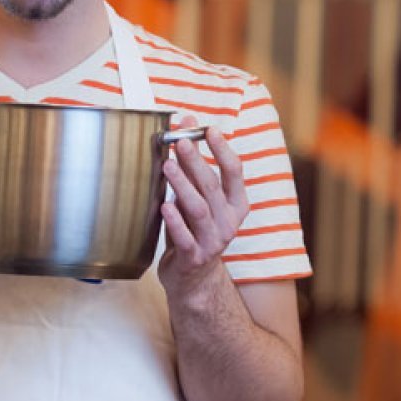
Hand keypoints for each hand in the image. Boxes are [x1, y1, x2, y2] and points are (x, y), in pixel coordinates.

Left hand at [157, 123, 248, 296]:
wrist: (193, 278)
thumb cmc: (194, 229)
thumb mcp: (198, 198)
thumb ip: (193, 165)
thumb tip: (185, 123)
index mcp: (235, 204)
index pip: (234, 172)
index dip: (223, 149)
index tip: (209, 130)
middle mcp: (228, 222)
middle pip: (212, 186)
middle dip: (196, 161)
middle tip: (181, 141)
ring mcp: (212, 241)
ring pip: (199, 209)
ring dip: (183, 186)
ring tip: (167, 166)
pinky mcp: (194, 257)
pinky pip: (185, 237)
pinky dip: (175, 221)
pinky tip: (165, 205)